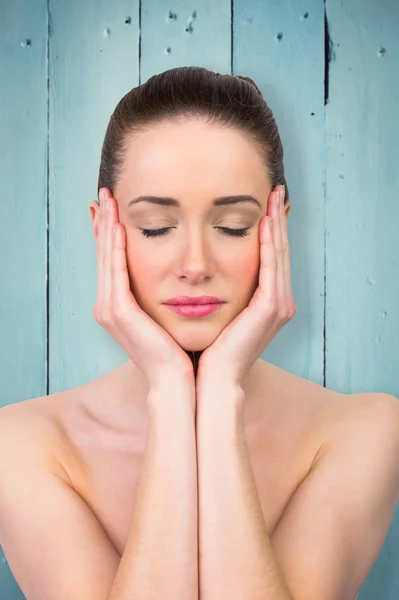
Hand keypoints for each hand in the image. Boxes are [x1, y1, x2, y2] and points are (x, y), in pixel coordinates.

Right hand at [94, 188, 194, 389]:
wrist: (181, 382)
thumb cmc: (181, 349)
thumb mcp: (171, 313)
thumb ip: (167, 291)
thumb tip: (180, 271)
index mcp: (121, 306)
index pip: (114, 261)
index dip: (111, 234)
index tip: (116, 208)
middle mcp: (109, 306)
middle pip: (105, 255)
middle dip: (105, 223)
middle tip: (107, 193)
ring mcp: (110, 310)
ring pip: (106, 259)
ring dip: (107, 228)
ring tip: (109, 200)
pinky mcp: (118, 313)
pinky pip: (115, 272)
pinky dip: (115, 248)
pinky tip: (118, 226)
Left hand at [196, 185, 295, 387]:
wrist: (210, 381)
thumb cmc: (208, 348)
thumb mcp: (217, 312)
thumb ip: (221, 289)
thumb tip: (206, 269)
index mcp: (267, 302)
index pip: (271, 256)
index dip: (270, 228)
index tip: (264, 202)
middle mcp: (279, 301)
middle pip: (279, 250)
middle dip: (277, 219)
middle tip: (274, 189)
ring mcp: (278, 306)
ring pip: (279, 254)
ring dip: (276, 223)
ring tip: (273, 195)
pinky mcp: (271, 309)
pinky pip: (272, 267)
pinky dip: (270, 242)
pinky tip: (266, 220)